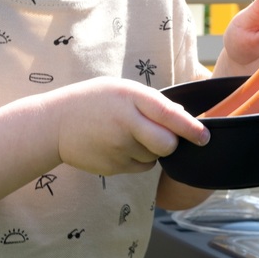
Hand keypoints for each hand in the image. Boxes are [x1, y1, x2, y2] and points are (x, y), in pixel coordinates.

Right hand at [54, 77, 208, 176]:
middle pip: (167, 145)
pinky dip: (139, 160)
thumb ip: (152, 102)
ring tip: (128, 134)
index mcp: (130, 97)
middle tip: (165, 135)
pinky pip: (141, 167)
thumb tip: (184, 118)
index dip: (190, 128)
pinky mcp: (113, 167)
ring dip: (152, 149)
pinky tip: (120, 146)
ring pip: (155, 157)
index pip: (168, 114)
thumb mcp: (122, 90)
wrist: (54, 124)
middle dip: (172, 143)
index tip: (205, 136)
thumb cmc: (94, 101)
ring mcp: (118, 148)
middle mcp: (126, 123)